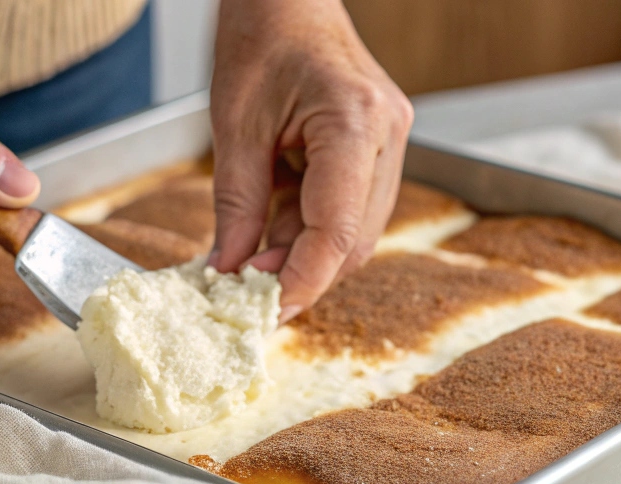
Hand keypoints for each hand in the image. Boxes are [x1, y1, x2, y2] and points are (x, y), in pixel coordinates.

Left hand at [208, 0, 412, 320]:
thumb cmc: (260, 34)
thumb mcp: (234, 126)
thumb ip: (235, 208)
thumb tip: (230, 273)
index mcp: (353, 122)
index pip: (335, 232)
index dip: (301, 282)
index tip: (265, 312)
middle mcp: (386, 136)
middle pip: (352, 243)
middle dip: (300, 276)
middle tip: (249, 293)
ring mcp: (391, 143)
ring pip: (354, 236)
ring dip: (304, 257)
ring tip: (253, 256)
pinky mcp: (379, 151)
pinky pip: (350, 214)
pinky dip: (310, 233)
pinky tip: (275, 228)